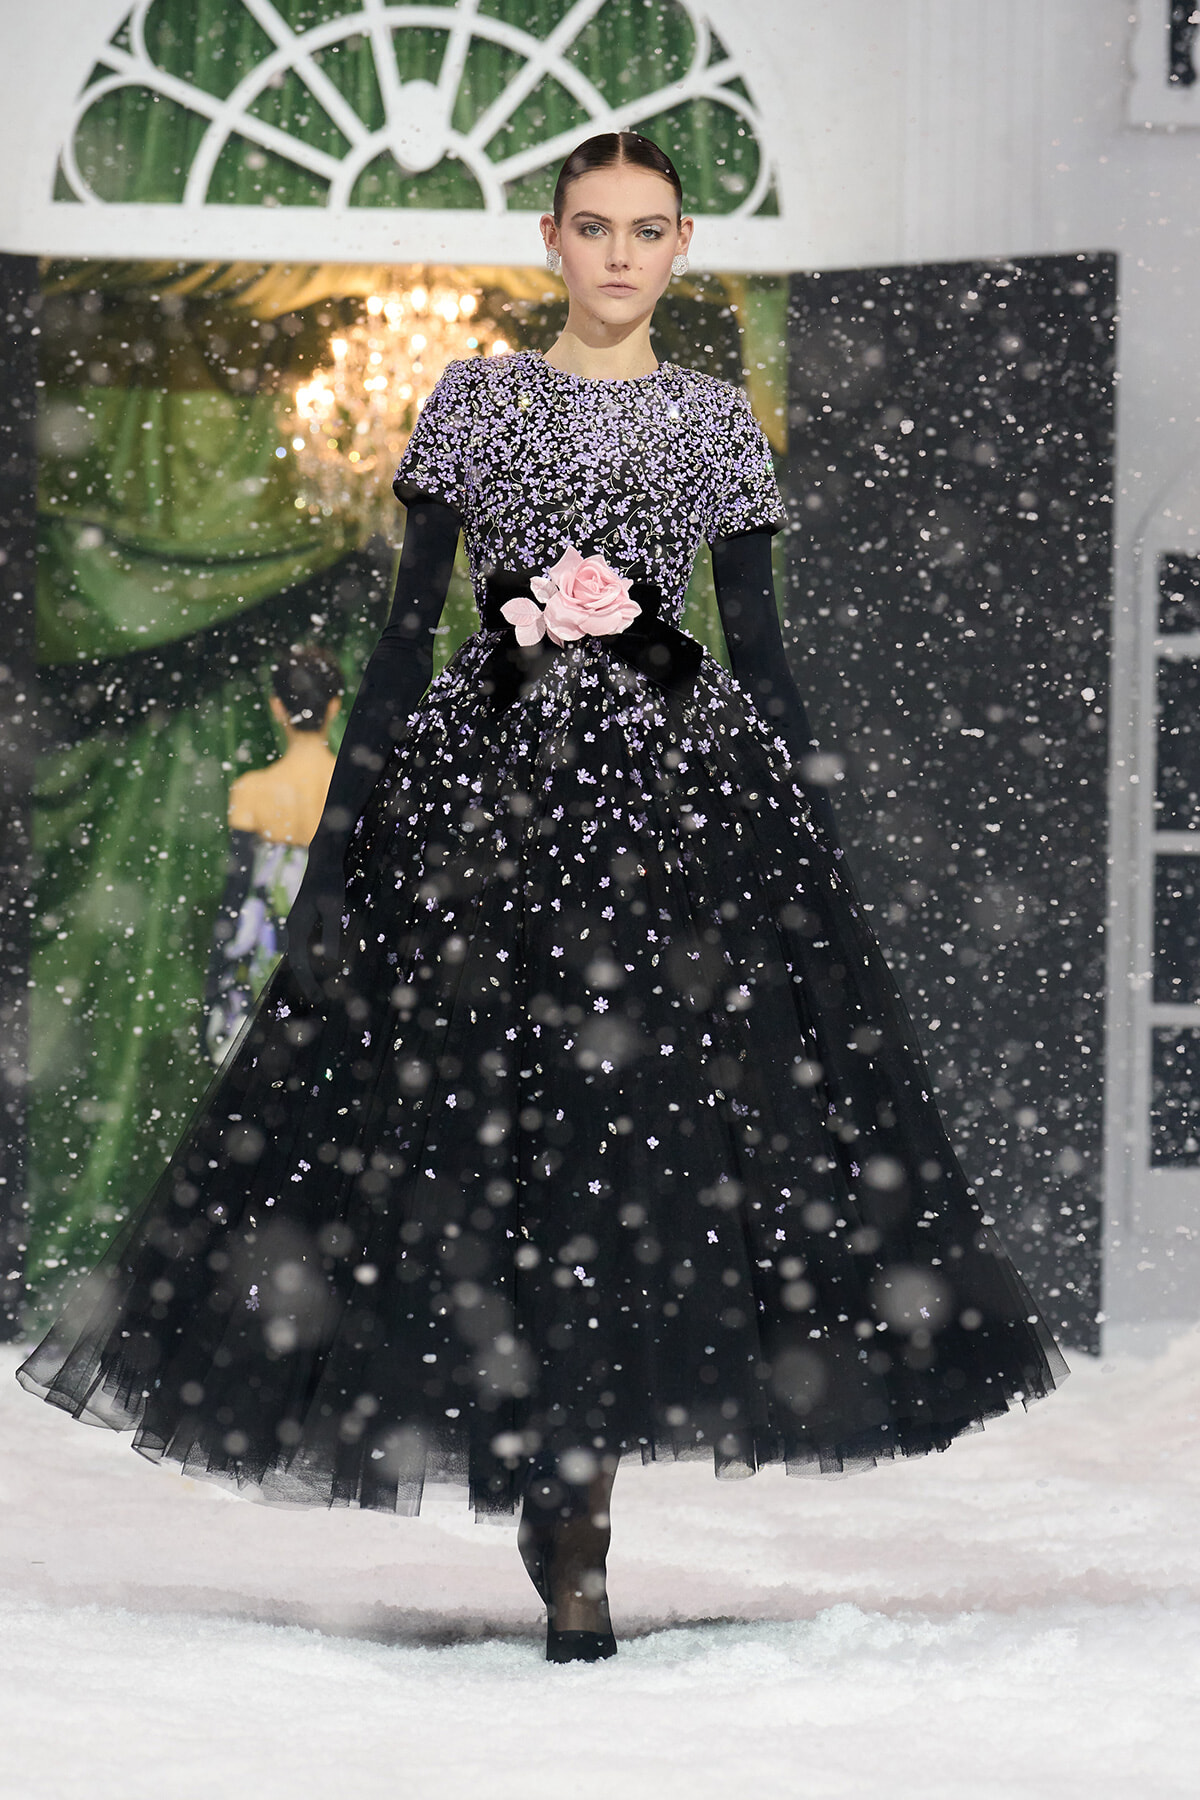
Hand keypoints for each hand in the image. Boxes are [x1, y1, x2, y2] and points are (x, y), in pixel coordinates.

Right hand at [286, 849, 346, 1005]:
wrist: (324, 860)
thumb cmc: (331, 881)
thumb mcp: (335, 907)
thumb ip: (331, 932)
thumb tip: (330, 959)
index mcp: (297, 927)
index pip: (298, 962)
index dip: (306, 982)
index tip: (316, 998)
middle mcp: (293, 928)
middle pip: (296, 961)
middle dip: (305, 981)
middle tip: (319, 1000)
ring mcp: (298, 924)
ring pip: (300, 954)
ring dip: (308, 972)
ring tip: (320, 989)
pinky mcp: (305, 920)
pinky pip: (305, 946)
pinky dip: (311, 959)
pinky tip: (323, 966)